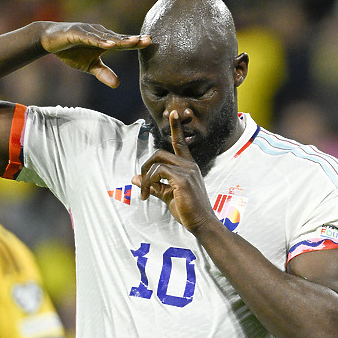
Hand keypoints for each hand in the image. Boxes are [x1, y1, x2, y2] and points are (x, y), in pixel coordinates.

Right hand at [39, 22, 149, 87]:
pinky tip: (108, 44)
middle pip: (118, 38)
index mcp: (104, 41)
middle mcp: (98, 33)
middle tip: (148, 40)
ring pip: (105, 37)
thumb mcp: (89, 66)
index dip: (135, 43)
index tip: (150, 43)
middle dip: (132, 39)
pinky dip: (98, 40)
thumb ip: (103, 73)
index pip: (122, 42)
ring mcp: (87, 32)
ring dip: (118, 40)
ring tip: (132, 42)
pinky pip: (89, 38)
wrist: (49, 40)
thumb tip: (118, 85)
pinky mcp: (75, 33)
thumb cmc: (71, 51)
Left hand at [132, 110, 215, 231]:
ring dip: (146, 178)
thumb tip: (135, 178)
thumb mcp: (168, 195)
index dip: (176, 127)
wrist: (202, 223)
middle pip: (160, 154)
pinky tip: (149, 194)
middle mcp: (189, 165)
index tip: (174, 113)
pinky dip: (149, 182)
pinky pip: (159, 173)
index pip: (180, 142)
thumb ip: (153, 185)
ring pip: (157, 163)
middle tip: (142, 185)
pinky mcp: (183, 180)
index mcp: (188, 166)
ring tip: (145, 194)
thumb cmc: (187, 210)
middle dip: (146, 166)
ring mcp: (187, 171)